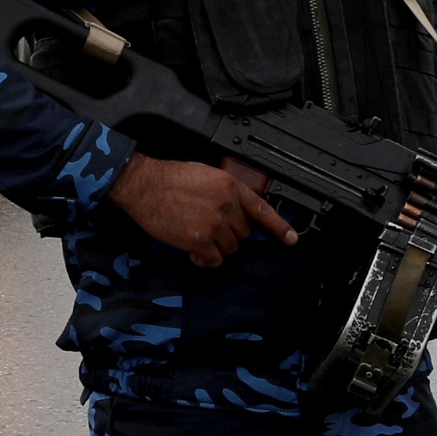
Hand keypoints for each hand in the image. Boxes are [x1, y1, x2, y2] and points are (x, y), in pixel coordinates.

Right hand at [110, 152, 297, 266]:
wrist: (144, 185)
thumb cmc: (169, 178)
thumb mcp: (205, 175)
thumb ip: (225, 192)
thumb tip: (234, 210)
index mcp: (230, 186)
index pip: (262, 210)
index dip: (280, 227)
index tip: (292, 239)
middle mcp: (227, 205)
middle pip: (244, 233)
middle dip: (230, 233)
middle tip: (210, 227)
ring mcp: (214, 224)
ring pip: (230, 248)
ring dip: (217, 247)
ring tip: (199, 236)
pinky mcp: (199, 240)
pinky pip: (214, 260)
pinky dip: (205, 260)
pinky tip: (194, 252)